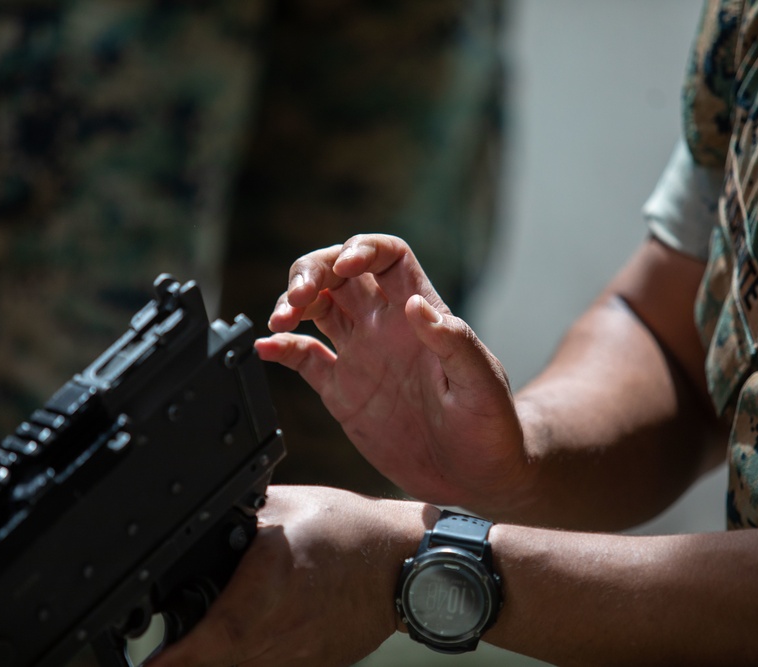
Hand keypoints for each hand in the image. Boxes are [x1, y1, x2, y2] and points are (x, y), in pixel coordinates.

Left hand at [147, 485, 433, 666]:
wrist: (400, 565)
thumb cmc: (349, 533)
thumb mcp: (283, 507)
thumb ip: (237, 518)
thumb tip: (195, 518)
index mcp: (269, 584)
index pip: (211, 635)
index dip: (176, 657)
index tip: (150, 664)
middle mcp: (279, 629)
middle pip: (215, 662)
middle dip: (186, 658)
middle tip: (163, 652)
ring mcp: (296, 658)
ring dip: (215, 660)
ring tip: (197, 644)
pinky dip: (248, 660)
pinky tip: (251, 637)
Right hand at [254, 234, 526, 513]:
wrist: (477, 476)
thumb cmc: (492, 427)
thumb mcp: (482, 384)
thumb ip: (454, 343)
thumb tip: (418, 306)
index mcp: (421, 314)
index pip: (389, 258)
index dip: (364, 249)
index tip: (345, 266)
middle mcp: (386, 326)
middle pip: (340, 273)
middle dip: (313, 271)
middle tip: (297, 297)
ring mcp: (361, 356)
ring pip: (318, 308)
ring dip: (293, 302)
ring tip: (279, 319)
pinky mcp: (342, 391)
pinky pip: (304, 358)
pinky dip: (280, 348)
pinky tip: (265, 348)